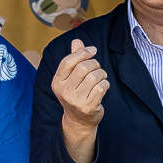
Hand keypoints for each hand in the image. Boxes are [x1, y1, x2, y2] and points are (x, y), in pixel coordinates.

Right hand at [53, 39, 108, 162]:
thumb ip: (73, 59)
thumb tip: (76, 41)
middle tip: (98, 68)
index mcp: (57, 82)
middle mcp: (64, 91)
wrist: (79, 121)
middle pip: (84, 67)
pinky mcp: (88, 107)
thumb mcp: (71, 78)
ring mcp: (75, 101)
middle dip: (95, 64)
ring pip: (94, 77)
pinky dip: (105, 84)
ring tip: (101, 78)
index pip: (68, 61)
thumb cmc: (76, 94)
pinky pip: (101, 88)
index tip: (93, 50)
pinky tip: (103, 87)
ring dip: (102, 74)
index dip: (82, 52)